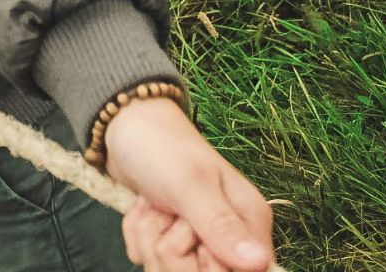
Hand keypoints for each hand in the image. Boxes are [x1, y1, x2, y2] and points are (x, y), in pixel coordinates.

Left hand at [105, 97, 274, 271]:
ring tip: (153, 206)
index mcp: (249, 223)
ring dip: (149, 240)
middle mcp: (228, 238)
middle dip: (171, 252)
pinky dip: (137, 236)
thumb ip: (221, 226)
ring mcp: (196, 241)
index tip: (193, 235)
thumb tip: (259, 264)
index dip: (210, 265)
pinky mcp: (169, 241)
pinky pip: (148, 260)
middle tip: (167, 213)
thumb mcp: (191, 184)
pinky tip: (142, 209)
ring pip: (170, 271)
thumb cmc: (163, 148)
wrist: (126, 127)